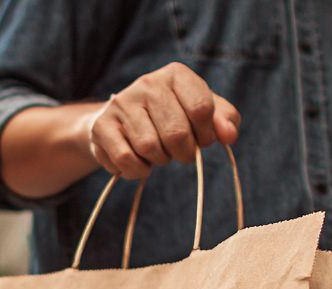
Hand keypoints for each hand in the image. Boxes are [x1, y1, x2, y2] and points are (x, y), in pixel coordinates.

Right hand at [85, 62, 240, 178]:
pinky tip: (139, 162)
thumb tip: (229, 135)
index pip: (201, 109)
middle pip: (177, 133)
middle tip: (180, 152)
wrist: (122, 122)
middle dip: (184, 153)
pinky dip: (138, 170)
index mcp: (176, 75)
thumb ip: (224, 120)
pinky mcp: (102, 126)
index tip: (202, 139)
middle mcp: (148, 83)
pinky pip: (127, 159)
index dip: (206, 134)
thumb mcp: (201, 112)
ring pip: (150, 148)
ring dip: (160, 160)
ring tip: (158, 153)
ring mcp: (122, 103)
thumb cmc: (171, 117)